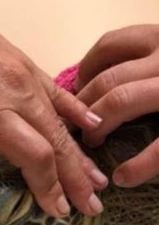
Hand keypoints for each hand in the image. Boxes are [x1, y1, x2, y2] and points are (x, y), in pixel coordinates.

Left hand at [0, 0, 106, 218]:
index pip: (35, 157)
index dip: (49, 187)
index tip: (56, 210)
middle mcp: (16, 96)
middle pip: (57, 145)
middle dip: (74, 180)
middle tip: (90, 207)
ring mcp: (25, 78)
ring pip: (62, 122)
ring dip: (80, 154)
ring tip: (97, 181)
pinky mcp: (27, 65)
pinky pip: (58, 94)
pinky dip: (77, 112)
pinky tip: (93, 127)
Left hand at [75, 24, 158, 186]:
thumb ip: (148, 64)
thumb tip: (94, 84)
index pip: (111, 46)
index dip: (86, 71)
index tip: (77, 93)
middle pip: (107, 77)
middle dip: (82, 107)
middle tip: (77, 129)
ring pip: (121, 99)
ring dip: (96, 126)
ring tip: (93, 145)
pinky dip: (136, 166)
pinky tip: (123, 177)